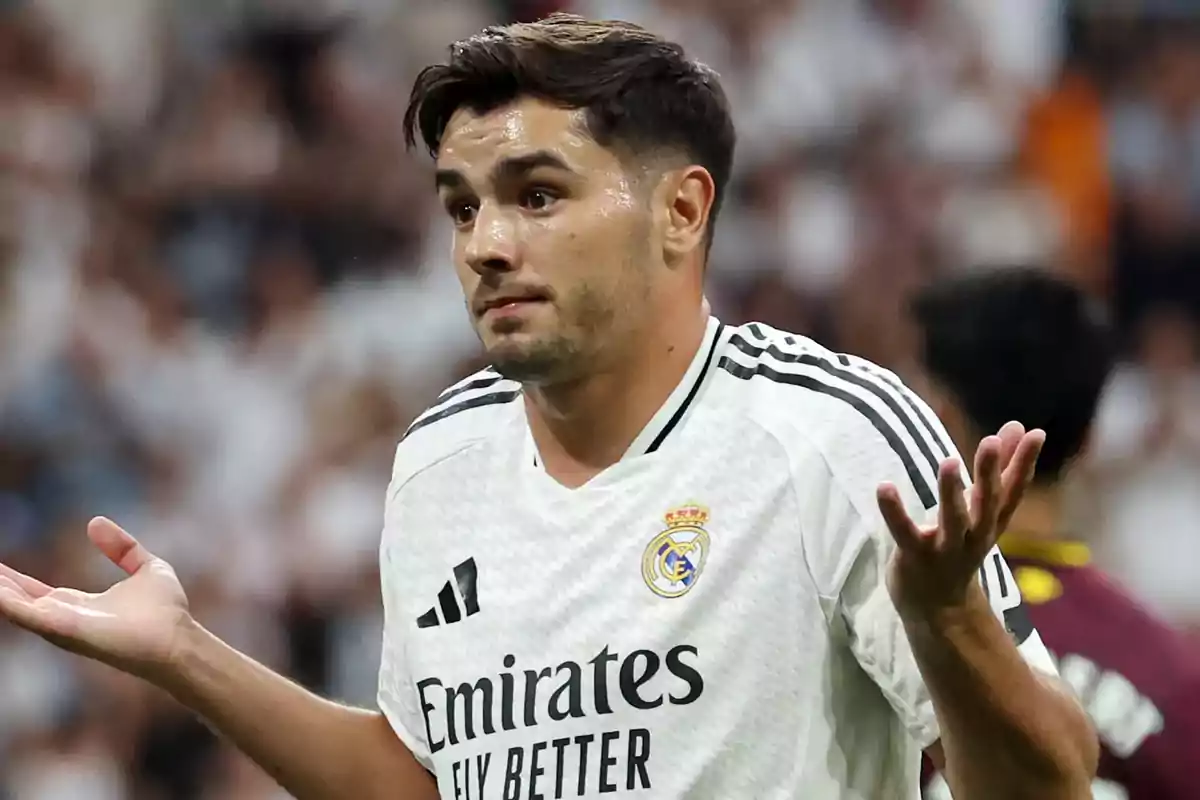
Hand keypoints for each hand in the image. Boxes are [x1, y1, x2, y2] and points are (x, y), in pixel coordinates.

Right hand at [0, 518, 190, 680]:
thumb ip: (122, 547)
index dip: (10, 579)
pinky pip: (28, 615)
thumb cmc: (167, 611)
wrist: (179, 637)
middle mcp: (63, 618)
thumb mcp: (146, 567)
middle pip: (16, 600)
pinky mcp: (66, 630)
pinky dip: (7, 603)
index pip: (32, 591)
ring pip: (15, 608)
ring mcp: (62, 626)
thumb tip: (94, 522)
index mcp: (77, 605)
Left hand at [877, 421, 1043, 616]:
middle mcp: (975, 536)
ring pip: (953, 521)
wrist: (939, 609)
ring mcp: (946, 549)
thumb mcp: (985, 511)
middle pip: (987, 504)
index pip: (1013, 490)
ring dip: (952, 493)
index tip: (1036, 434)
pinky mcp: (915, 557)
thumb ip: (1000, 470)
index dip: (1024, 463)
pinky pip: (904, 532)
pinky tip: (884, 487)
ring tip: (950, 462)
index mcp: (992, 522)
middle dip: (990, 474)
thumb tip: (1019, 426)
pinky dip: (894, 511)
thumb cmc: (961, 547)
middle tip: (990, 442)